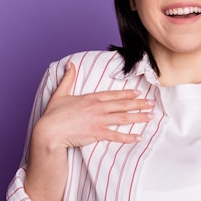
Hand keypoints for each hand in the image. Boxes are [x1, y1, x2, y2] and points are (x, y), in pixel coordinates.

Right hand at [31, 62, 154, 151]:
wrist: (49, 132)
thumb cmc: (53, 115)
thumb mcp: (60, 93)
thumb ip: (68, 78)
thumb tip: (69, 64)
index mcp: (91, 98)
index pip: (113, 95)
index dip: (126, 94)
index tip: (137, 92)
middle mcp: (98, 108)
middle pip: (122, 105)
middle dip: (139, 104)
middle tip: (152, 103)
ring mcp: (99, 120)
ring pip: (123, 118)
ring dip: (138, 117)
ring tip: (151, 116)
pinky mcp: (97, 133)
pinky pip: (117, 135)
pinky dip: (129, 137)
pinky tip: (139, 137)